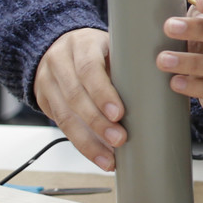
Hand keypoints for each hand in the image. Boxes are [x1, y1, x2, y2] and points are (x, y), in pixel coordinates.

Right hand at [31, 27, 123, 169]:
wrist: (58, 44)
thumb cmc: (96, 48)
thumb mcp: (112, 46)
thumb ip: (128, 64)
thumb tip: (159, 92)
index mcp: (82, 44)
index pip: (89, 69)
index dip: (102, 93)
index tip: (119, 113)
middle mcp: (60, 61)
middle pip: (75, 96)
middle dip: (98, 122)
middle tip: (119, 139)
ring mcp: (47, 81)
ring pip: (64, 116)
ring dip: (89, 142)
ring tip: (109, 159)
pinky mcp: (43, 100)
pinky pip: (60, 125)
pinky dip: (81, 143)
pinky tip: (98, 156)